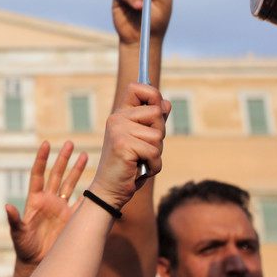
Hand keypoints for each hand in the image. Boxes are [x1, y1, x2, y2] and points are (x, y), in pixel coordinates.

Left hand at [7, 141, 87, 266]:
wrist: (37, 263)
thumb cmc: (24, 248)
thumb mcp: (18, 233)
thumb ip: (14, 220)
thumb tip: (7, 206)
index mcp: (35, 200)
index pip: (38, 174)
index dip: (41, 159)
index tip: (46, 144)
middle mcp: (49, 200)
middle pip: (56, 175)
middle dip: (63, 159)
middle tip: (70, 143)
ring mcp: (61, 208)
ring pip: (70, 184)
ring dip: (77, 170)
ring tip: (84, 155)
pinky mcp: (71, 218)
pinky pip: (82, 202)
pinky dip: (89, 192)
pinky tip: (97, 181)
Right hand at [91, 83, 168, 207]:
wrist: (109, 190)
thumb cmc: (129, 165)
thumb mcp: (143, 139)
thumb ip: (154, 121)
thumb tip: (166, 103)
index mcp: (120, 114)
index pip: (137, 87)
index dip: (152, 94)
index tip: (157, 110)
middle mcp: (117, 119)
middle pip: (157, 112)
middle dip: (159, 134)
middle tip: (144, 149)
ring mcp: (118, 131)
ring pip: (158, 135)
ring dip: (156, 153)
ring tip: (141, 161)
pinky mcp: (123, 146)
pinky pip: (154, 152)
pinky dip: (154, 166)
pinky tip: (141, 170)